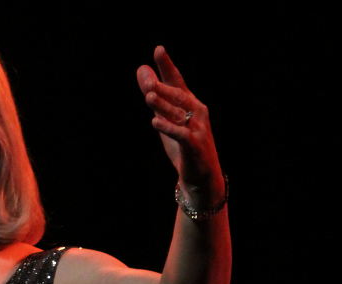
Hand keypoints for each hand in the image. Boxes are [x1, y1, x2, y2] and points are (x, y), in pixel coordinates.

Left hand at [137, 47, 223, 206]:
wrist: (201, 175)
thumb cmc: (182, 142)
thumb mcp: (166, 117)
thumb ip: (153, 94)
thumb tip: (141, 69)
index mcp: (189, 102)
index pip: (176, 80)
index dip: (167, 66)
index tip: (158, 50)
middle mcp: (196, 111)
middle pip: (177, 95)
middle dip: (162, 87)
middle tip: (146, 80)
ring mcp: (197, 128)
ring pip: (178, 113)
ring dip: (163, 105)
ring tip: (149, 96)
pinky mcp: (194, 145)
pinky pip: (180, 134)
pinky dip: (168, 127)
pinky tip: (154, 122)